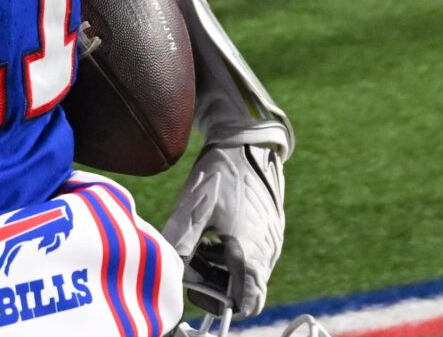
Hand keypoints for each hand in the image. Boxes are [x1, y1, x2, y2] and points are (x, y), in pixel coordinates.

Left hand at [160, 144, 285, 316]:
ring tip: (201, 246)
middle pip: (245, 290)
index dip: (220, 303)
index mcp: (249, 252)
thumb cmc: (219, 173)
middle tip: (193, 263)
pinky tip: (215, 233)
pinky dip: (234, 254)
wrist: (247, 140)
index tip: (197, 286)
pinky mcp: (272, 227)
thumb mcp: (192, 210)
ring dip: (224, 269)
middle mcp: (267, 251)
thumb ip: (179, 245)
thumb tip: (169, 272)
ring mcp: (272, 239)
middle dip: (218, 284)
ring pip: (250, 273)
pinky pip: (255, 254)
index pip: (246, 303)